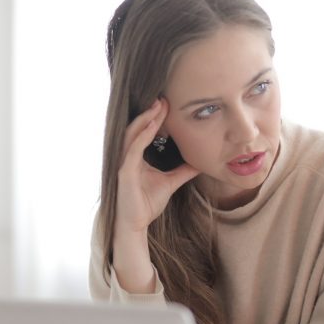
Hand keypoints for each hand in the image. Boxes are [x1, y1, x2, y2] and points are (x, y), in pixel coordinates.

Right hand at [111, 99, 198, 293]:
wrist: (136, 225)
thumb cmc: (146, 204)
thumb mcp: (170, 183)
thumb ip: (182, 171)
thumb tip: (199, 163)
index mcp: (136, 157)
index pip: (144, 132)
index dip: (155, 118)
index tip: (168, 104)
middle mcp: (127, 157)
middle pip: (137, 128)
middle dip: (150, 112)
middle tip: (163, 98)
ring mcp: (124, 163)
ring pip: (132, 134)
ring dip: (145, 119)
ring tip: (158, 106)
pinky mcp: (124, 172)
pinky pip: (132, 149)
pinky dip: (142, 136)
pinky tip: (151, 125)